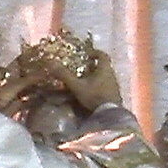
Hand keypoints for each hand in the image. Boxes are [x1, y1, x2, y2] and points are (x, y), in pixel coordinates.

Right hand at [4, 52, 121, 115]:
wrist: (109, 115)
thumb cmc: (94, 97)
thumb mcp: (77, 86)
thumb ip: (65, 75)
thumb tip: (52, 63)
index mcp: (105, 69)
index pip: (102, 55)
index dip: (94, 52)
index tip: (87, 54)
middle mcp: (112, 75)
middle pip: (104, 66)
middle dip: (94, 66)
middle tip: (83, 68)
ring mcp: (115, 86)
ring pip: (106, 77)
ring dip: (97, 77)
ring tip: (85, 80)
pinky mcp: (115, 96)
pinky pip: (107, 87)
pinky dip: (100, 86)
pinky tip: (92, 92)